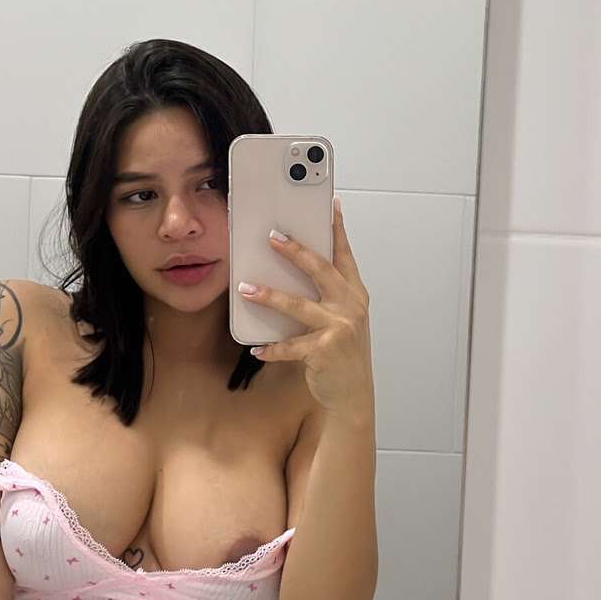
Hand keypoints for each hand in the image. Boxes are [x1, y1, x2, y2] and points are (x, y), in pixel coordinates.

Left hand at [238, 198, 373, 423]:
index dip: (338, 229)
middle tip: (273, 237)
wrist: (353, 394)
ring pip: (298, 305)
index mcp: (355, 294)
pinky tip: (256, 348)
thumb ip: (328, 295)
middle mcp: (350, 307)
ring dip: (269, 295)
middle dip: (296, 251)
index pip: (345, 255)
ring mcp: (339, 328)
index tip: (332, 205)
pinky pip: (291, 346)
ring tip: (246, 288)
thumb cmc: (344, 354)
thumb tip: (295, 271)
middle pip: (320, 270)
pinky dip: (271, 348)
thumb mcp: (343, 318)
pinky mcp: (325, 350)